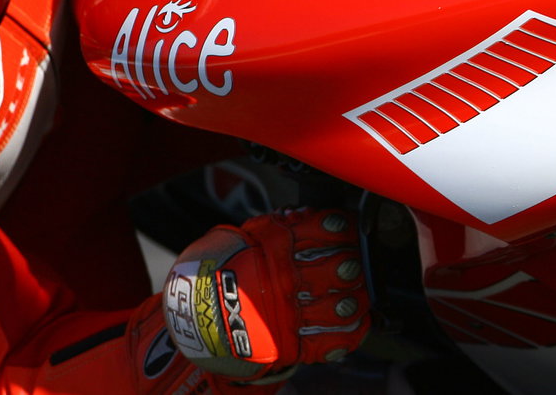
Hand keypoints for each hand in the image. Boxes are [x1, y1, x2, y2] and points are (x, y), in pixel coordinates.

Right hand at [162, 208, 368, 382]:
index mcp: (275, 248)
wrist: (196, 310)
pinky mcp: (289, 342)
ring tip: (359, 297)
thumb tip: (307, 213)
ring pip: (337, 308)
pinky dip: (348, 336)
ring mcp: (288, 314)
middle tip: (354, 264)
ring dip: (355, 301)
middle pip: (334, 270)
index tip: (348, 225)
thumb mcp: (248, 234)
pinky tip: (358, 326)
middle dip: (350, 266)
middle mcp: (285, 280)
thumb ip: (279, 224)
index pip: (319, 231)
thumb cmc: (226, 267)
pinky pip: (327, 342)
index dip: (340, 227)